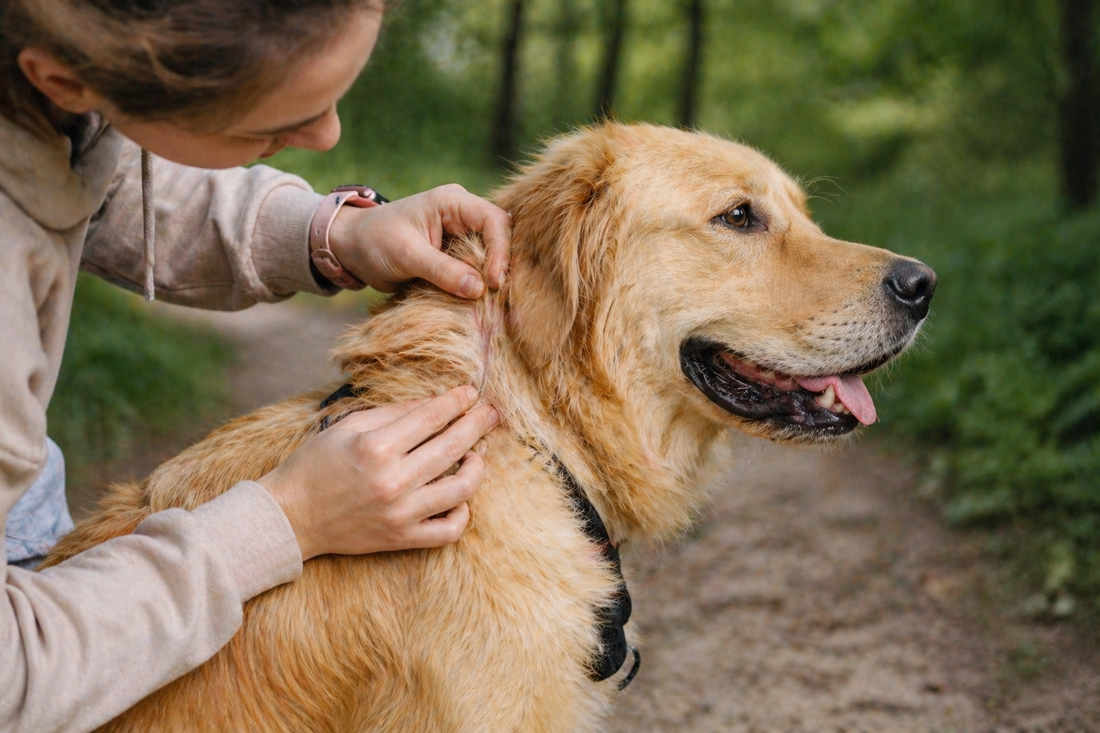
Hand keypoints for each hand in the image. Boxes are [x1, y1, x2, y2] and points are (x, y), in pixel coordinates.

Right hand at [258, 386, 499, 559]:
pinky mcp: (402, 539)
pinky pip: (449, 530)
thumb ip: (394, 413)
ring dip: (477, 467)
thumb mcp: (348, 426)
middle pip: (453, 447)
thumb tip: (436, 402)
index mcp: (377, 448)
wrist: (291, 517)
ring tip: (477, 453)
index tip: (470, 393)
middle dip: (477, 424)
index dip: (456, 402)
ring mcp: (400, 513)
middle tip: (491, 412)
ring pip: (461, 489)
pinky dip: (463, 512)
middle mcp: (393, 481)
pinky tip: (460, 495)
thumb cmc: (316, 465)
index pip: (431, 417)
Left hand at [328, 184, 510, 297]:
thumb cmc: (374, 241)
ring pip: (492, 255)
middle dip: (501, 266)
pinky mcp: (456, 255)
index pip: (493, 221)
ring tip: (493, 304)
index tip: (492, 283)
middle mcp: (463, 215)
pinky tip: (481, 303)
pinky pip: (477, 269)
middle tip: (498, 298)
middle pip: (500, 237)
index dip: (500, 251)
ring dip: (492, 278)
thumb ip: (442, 270)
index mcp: (452, 202)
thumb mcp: (407, 255)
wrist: (352, 248)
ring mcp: (461, 235)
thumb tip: (479, 289)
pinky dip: (480, 285)